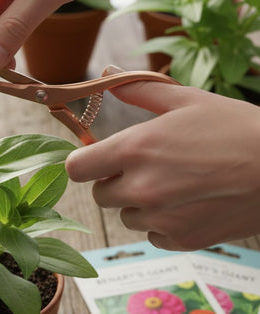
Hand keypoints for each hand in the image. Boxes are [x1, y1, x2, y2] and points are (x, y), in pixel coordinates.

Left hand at [65, 79, 259, 250]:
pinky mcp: (183, 240)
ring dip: (138, 202)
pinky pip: (152, 235)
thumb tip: (107, 73)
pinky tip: (187, 204)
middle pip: (100, 195)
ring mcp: (162, 219)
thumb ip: (138, 90)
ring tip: (172, 184)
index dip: (85, 161)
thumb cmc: (237, 128)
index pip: (77, 168)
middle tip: (144, 167)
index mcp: (135, 149)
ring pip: (126, 215)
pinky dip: (162, 223)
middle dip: (113, 180)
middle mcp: (141, 188)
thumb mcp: (186, 100)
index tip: (99, 157)